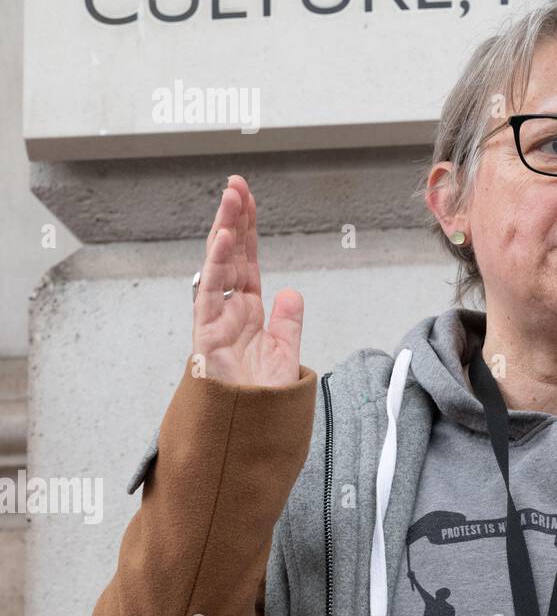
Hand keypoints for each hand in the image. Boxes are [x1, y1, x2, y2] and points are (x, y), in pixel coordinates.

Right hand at [191, 175, 303, 387]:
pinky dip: (216, 265)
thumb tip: (291, 291)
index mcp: (250, 310)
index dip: (248, 229)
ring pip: (219, 266)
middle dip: (234, 219)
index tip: (247, 197)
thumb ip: (288, 321)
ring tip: (230, 197)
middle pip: (232, 255)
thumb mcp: (286, 353)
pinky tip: (223, 239)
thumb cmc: (263, 397)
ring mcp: (217, 319)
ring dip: (225, 230)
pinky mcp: (207, 334)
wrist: (252, 431)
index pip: (248, 259)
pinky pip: (210, 294)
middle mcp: (231, 309)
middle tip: (236, 184)